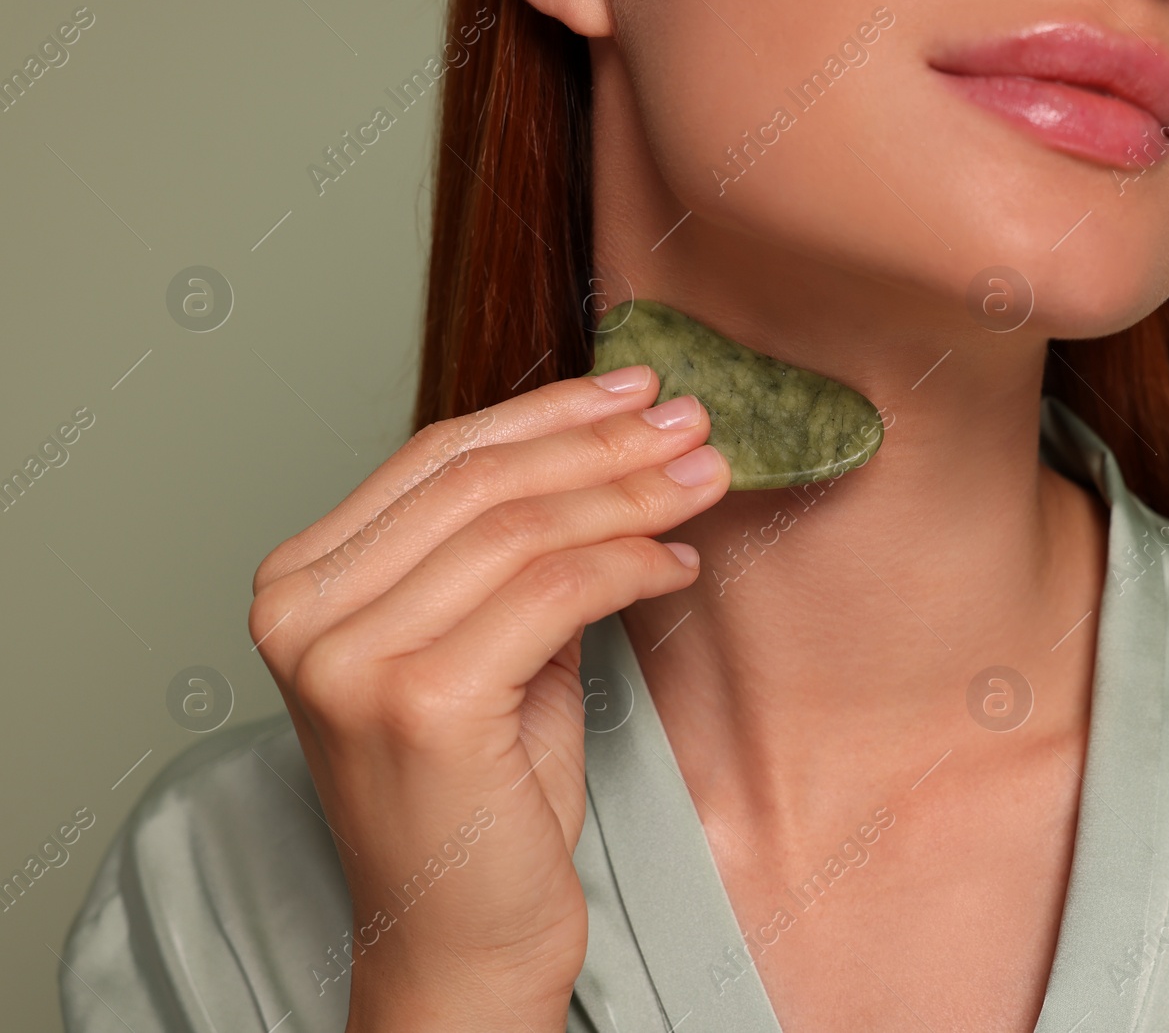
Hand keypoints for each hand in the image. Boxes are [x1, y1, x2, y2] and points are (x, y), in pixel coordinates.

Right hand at [247, 366, 727, 1031]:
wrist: (463, 940)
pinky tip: (678, 566)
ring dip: (632, 494)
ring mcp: (350, 658)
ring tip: (705, 481)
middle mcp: (303, 612)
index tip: (634, 390)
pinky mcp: (419, 701)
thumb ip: (512, 552)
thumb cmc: (479, 799)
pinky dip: (631, 563)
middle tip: (690, 422)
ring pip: (522, 527)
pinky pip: (555, 590)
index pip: (438, 457)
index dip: (549, 413)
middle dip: (604, 442)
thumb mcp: (484, 644)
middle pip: (481, 480)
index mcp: (301, 584)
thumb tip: (612, 449)